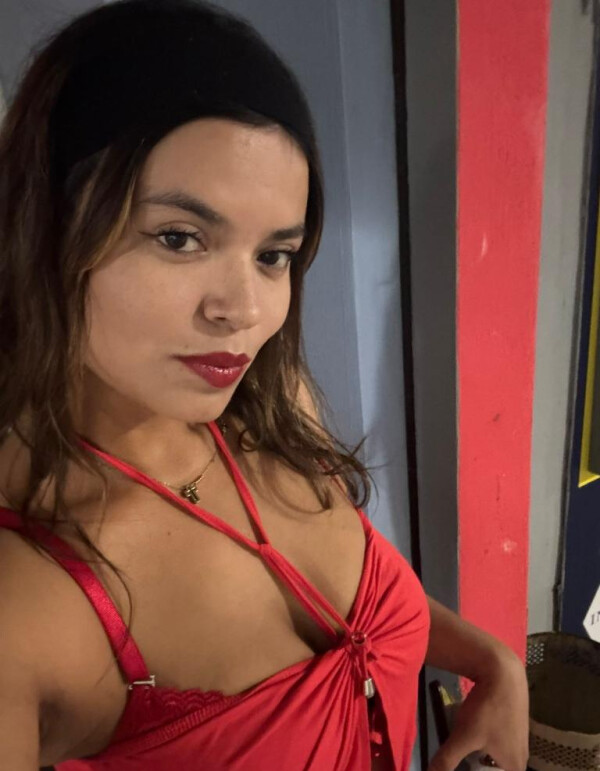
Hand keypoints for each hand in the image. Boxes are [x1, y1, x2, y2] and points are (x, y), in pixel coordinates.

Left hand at [428, 650, 528, 770]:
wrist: (503, 672)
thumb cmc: (487, 709)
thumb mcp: (463, 735)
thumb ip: (446, 759)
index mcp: (514, 766)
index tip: (468, 765)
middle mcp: (522, 756)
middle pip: (497, 769)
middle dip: (480, 765)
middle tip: (463, 757)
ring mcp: (521, 738)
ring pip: (499, 754)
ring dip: (483, 752)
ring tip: (468, 745)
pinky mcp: (516, 722)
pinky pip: (501, 740)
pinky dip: (488, 738)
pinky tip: (478, 727)